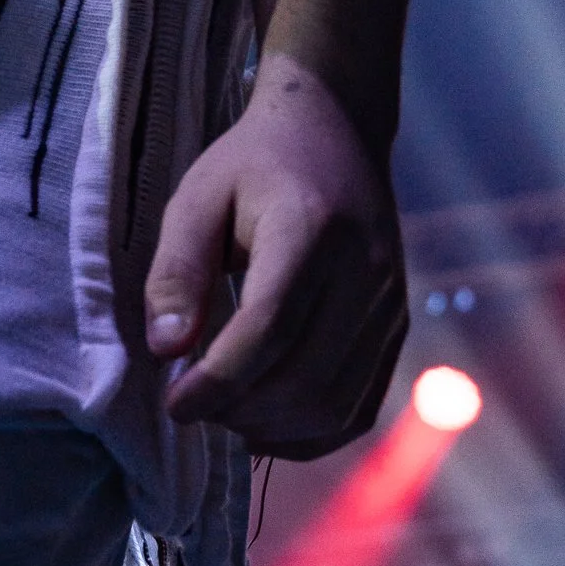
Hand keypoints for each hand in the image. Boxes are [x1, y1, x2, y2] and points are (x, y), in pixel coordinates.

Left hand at [141, 55, 406, 453]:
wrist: (338, 131)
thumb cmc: (255, 164)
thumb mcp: (198, 198)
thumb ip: (176, 271)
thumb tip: (168, 352)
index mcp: (311, 230)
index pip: (269, 330)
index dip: (218, 382)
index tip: (174, 404)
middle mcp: (363, 273)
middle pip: (304, 379)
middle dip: (239, 412)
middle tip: (192, 407)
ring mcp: (388, 305)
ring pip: (334, 405)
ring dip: (271, 428)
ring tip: (224, 413)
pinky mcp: (396, 327)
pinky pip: (360, 408)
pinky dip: (311, 434)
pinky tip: (265, 424)